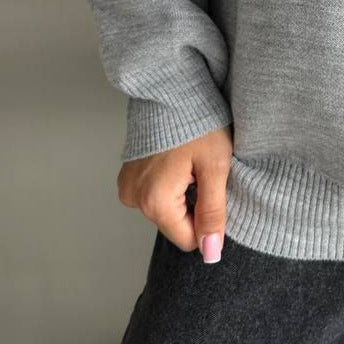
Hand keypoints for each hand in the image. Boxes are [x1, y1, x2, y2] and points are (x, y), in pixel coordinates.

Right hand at [117, 126, 233, 262]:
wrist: (172, 89)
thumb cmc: (198, 123)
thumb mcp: (215, 168)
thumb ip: (213, 213)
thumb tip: (210, 253)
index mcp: (155, 201)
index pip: (188, 240)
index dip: (207, 220)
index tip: (212, 189)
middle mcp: (135, 199)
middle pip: (175, 224)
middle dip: (194, 204)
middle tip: (201, 170)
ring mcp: (128, 187)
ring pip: (166, 210)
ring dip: (182, 193)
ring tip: (188, 162)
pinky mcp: (127, 177)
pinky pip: (154, 194)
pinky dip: (169, 184)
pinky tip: (177, 160)